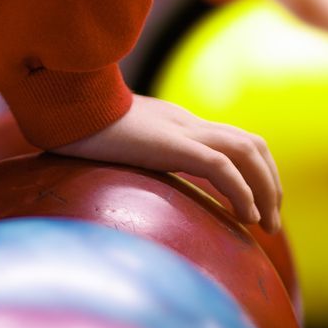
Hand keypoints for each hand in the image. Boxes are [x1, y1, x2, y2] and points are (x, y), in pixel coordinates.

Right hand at [58, 96, 282, 231]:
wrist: (56, 102)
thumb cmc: (73, 126)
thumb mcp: (112, 143)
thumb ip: (131, 154)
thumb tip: (122, 178)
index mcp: (176, 124)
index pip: (234, 139)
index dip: (255, 170)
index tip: (256, 205)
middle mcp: (186, 123)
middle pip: (251, 144)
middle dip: (270, 182)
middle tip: (271, 223)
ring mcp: (180, 130)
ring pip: (246, 152)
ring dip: (265, 189)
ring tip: (266, 225)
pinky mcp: (170, 143)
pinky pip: (220, 166)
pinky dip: (241, 190)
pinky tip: (247, 216)